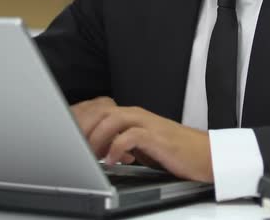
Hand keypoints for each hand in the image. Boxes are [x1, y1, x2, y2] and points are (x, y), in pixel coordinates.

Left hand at [71, 97, 213, 182]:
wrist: (206, 155)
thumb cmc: (174, 152)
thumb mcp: (141, 145)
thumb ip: (119, 141)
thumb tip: (92, 149)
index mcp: (132, 115)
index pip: (97, 108)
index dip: (77, 119)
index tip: (64, 136)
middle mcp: (138, 115)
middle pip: (100, 109)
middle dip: (81, 127)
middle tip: (72, 148)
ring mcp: (149, 124)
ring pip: (113, 118)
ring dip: (96, 136)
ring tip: (90, 154)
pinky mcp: (159, 138)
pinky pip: (131, 136)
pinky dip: (117, 147)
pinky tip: (113, 161)